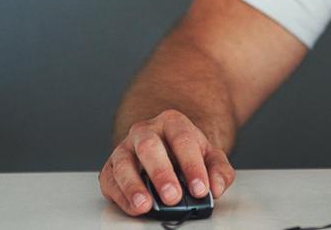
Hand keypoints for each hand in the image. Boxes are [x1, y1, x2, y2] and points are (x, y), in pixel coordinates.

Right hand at [99, 109, 235, 215]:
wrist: (166, 147)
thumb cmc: (187, 153)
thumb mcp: (210, 157)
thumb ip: (219, 170)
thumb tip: (217, 187)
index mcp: (172, 123)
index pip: (182, 140)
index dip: (192, 166)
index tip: (200, 189)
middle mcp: (145, 131)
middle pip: (149, 146)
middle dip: (161, 173)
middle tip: (173, 196)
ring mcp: (125, 148)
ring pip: (123, 162)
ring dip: (134, 185)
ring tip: (146, 205)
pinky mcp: (111, 168)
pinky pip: (110, 180)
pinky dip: (121, 196)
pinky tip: (135, 207)